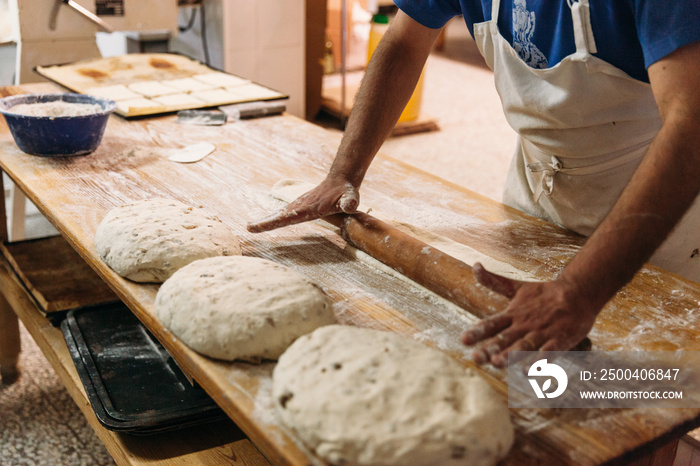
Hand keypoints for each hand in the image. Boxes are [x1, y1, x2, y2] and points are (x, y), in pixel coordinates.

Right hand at [247, 177, 359, 232]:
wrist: (342, 180)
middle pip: (279, 215)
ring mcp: (299, 205)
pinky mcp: (300, 206)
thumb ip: (350, 202)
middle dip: (264, 222)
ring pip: (280, 213)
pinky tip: (267, 222)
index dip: (273, 222)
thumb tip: (350, 205)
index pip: (288, 217)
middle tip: (249, 228)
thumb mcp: (351, 197)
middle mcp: (300, 206)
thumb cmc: (346, 192)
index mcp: (308, 208)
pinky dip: (274, 218)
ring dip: (266, 220)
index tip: (258, 225)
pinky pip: (284, 213)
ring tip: (251, 227)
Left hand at [461, 263, 597, 367]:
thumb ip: (493, 281)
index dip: (478, 332)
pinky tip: (528, 372)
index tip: (463, 340)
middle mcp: (525, 324)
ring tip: (497, 364)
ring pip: (525, 345)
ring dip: (512, 355)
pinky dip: (539, 362)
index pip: (492, 324)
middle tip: (476, 358)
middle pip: (506, 338)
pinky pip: (548, 352)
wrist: (578, 293)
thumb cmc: (544, 293)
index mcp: (513, 314)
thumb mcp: (516, 287)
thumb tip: (475, 265)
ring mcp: (542, 332)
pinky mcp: (560, 339)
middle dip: (491, 349)